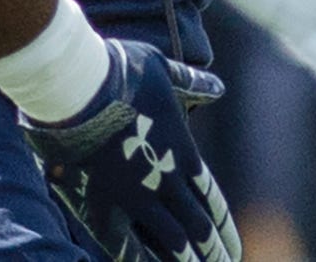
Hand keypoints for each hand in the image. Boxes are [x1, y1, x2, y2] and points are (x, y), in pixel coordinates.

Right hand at [21, 41, 239, 261]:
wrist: (82, 86)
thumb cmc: (122, 72)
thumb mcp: (165, 72)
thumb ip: (191, 85)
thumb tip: (218, 86)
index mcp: (182, 151)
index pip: (209, 197)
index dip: (221, 224)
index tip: (232, 244)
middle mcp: (168, 179)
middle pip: (197, 225)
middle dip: (213, 250)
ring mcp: (140, 194)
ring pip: (173, 239)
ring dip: (189, 259)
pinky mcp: (108, 203)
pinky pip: (129, 244)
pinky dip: (142, 260)